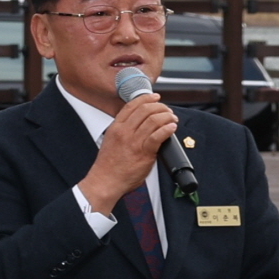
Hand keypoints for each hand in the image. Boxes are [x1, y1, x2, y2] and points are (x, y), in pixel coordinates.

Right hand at [82, 92, 178, 211]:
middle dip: (160, 107)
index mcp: (116, 128)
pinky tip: (172, 128)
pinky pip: (158, 135)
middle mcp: (124, 132)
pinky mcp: (144, 152)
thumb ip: (123, 131)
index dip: (146, 98)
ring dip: (167, 117)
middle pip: (145, 110)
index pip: (131, 106)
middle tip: (167, 111)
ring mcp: (134, 141)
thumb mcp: (111, 141)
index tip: (155, 97)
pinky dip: (168, 129)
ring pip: (154, 120)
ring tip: (172, 120)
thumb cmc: (109, 165)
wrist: (106, 181)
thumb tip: (139, 124)